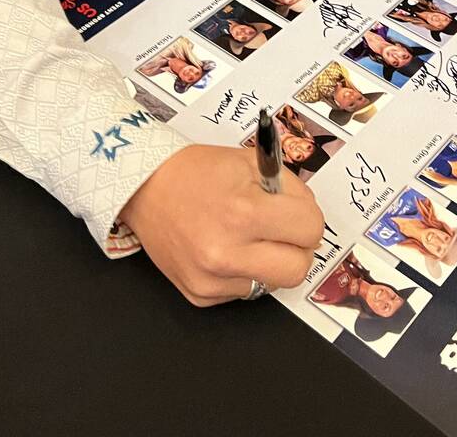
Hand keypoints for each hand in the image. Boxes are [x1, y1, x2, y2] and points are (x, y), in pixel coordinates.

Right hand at [119, 145, 323, 305]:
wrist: (145, 187)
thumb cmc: (196, 171)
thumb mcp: (249, 162)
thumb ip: (288, 186)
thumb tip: (308, 212)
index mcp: (244, 212)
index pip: (310, 229)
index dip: (308, 217)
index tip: (297, 211)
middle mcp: (227, 252)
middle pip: (298, 269)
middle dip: (298, 247)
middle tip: (283, 230)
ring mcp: (212, 279)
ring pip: (272, 283)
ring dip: (269, 261)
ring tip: (248, 236)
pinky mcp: (199, 294)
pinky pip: (242, 291)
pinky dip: (242, 271)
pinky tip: (225, 247)